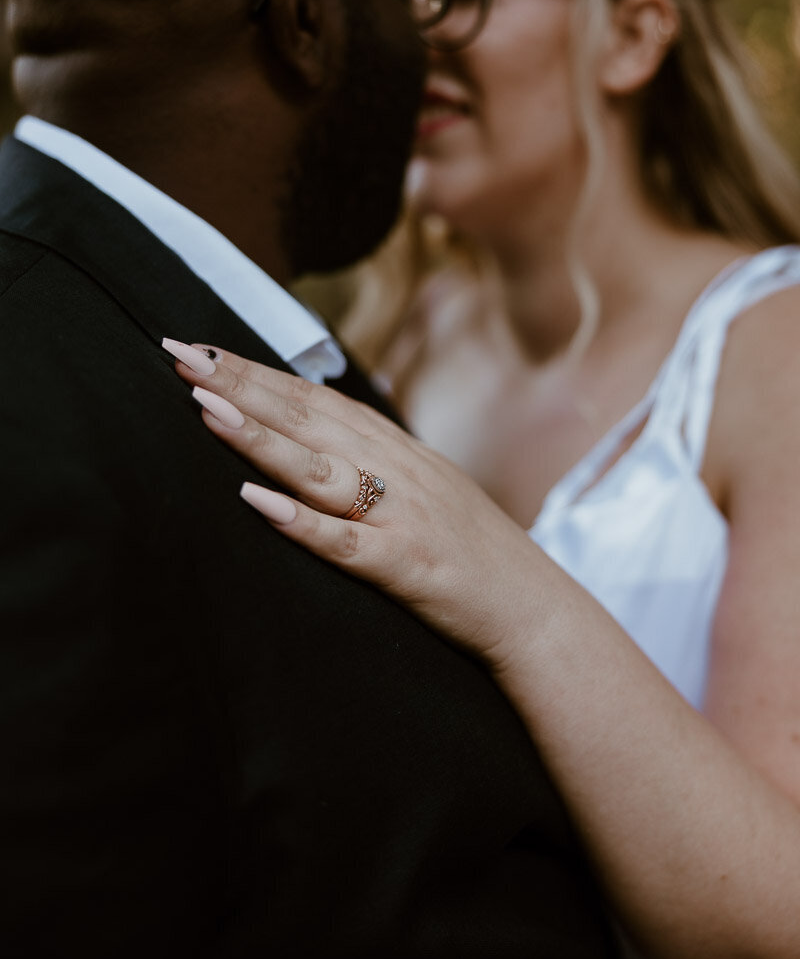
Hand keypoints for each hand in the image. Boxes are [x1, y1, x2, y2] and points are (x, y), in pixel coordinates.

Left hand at [163, 339, 546, 665]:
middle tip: (181, 355)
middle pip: (308, 420)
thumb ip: (375, 456)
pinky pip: (345, 543)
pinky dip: (300, 521)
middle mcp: (398, 472)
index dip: (259, 373)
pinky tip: (257, 501)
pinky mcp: (405, 566)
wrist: (533, 608)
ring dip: (259, 438)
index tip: (206, 350)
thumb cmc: (472, 550)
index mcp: (398, 450)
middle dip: (241, 386)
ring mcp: (402, 517)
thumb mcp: (426, 486)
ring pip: (320, 469)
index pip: (317, 399)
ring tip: (205, 408)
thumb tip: (318, 426)